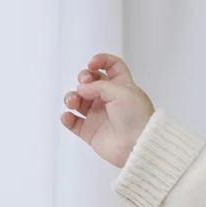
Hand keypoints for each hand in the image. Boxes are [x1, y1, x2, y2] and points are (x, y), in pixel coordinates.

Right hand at [61, 53, 154, 168]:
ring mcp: (99, 114)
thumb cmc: (138, 118)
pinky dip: (67, 117)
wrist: (138, 145)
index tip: (92, 64)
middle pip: (90, 81)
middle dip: (82, 78)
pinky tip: (68, 116)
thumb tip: (81, 88)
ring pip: (78, 100)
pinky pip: (73, 122)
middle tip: (83, 84)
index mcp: (122, 86)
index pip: (112, 66)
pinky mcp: (91, 131)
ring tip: (73, 102)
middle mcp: (109, 99)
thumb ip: (99, 85)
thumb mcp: (122, 92)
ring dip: (71, 97)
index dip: (101, 61)